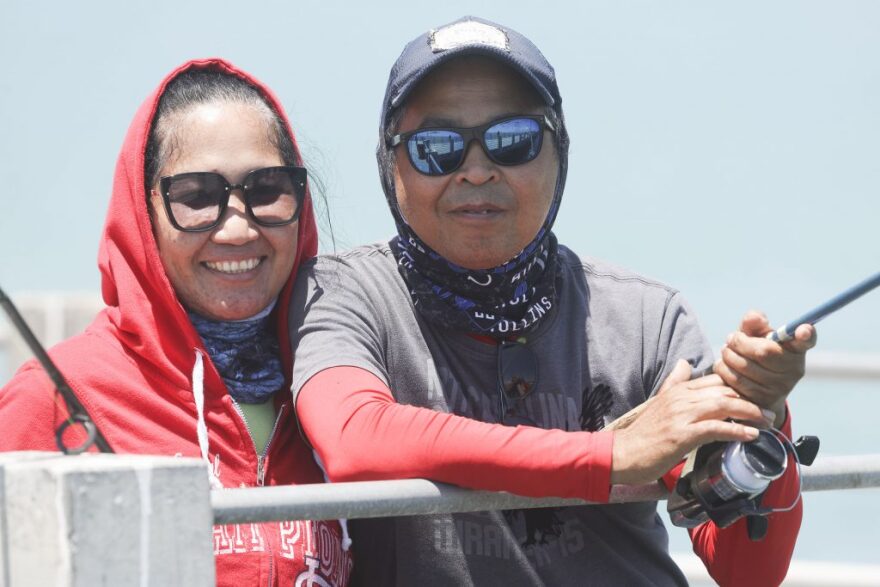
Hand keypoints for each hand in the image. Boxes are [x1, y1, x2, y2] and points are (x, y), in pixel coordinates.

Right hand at [610, 359, 770, 484]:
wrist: (623, 453)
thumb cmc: (644, 433)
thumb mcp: (659, 401)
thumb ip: (675, 382)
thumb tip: (684, 363)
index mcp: (678, 389)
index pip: (717, 380)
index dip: (740, 387)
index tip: (756, 398)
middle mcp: (681, 398)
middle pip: (725, 390)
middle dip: (751, 400)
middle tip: (769, 411)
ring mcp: (681, 416)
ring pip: (724, 405)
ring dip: (750, 413)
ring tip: (768, 422)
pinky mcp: (681, 435)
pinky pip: (716, 428)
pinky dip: (737, 431)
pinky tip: (751, 435)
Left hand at [714, 310, 816, 426]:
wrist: (758, 390)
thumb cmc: (756, 353)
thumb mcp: (758, 336)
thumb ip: (754, 323)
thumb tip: (752, 318)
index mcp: (796, 350)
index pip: (806, 341)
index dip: (806, 335)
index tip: (803, 329)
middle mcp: (793, 369)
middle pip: (762, 351)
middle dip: (738, 342)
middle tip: (731, 339)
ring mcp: (780, 388)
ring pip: (744, 366)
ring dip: (727, 355)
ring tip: (726, 351)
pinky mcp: (762, 400)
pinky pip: (735, 381)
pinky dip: (723, 369)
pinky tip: (724, 365)